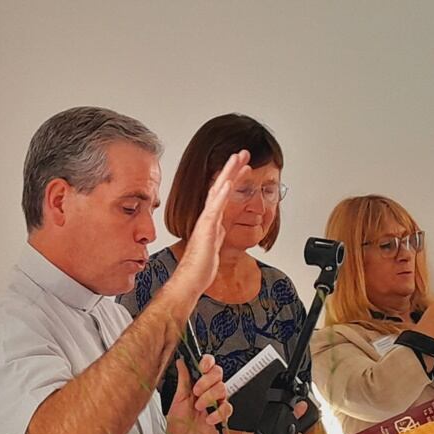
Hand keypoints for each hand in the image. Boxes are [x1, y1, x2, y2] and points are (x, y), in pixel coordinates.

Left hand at [167, 355, 231, 433]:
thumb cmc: (179, 421)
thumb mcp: (178, 397)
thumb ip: (183, 379)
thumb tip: (180, 362)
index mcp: (199, 383)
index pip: (209, 365)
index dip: (208, 362)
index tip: (201, 367)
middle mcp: (209, 391)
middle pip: (218, 374)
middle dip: (206, 381)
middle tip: (196, 391)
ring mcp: (216, 402)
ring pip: (223, 389)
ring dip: (209, 397)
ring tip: (199, 407)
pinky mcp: (222, 416)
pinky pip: (227, 409)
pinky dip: (217, 413)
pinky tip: (208, 418)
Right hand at [175, 150, 251, 292]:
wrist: (189, 280)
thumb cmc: (200, 267)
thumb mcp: (214, 246)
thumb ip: (217, 234)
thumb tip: (221, 228)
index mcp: (211, 221)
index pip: (223, 194)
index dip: (233, 178)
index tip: (243, 166)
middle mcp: (208, 218)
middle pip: (220, 187)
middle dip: (232, 169)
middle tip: (242, 153)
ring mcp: (206, 223)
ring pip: (217, 193)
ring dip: (227, 174)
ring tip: (237, 159)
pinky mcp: (206, 231)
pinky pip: (214, 210)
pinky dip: (220, 196)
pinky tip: (227, 184)